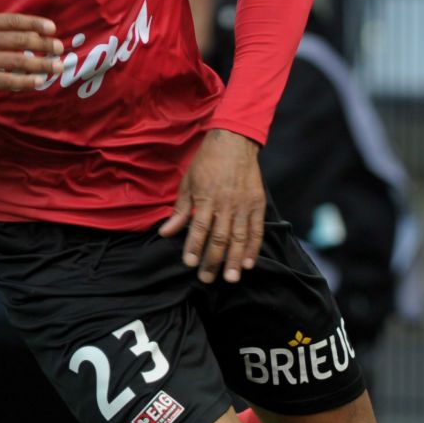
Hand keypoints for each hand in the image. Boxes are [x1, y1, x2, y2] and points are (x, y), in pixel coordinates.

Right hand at [0, 13, 65, 102]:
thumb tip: (31, 35)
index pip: (13, 21)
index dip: (35, 23)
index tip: (52, 29)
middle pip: (19, 39)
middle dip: (43, 44)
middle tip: (59, 48)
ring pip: (17, 60)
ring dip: (41, 64)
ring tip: (57, 66)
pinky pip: (6, 79)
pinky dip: (25, 80)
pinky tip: (39, 81)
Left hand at [158, 128, 264, 283]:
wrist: (233, 143)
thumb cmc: (206, 163)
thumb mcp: (187, 183)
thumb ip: (180, 210)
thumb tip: (166, 232)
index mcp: (206, 199)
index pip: (199, 228)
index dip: (193, 247)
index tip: (189, 263)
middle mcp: (226, 205)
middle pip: (219, 238)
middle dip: (213, 260)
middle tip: (207, 279)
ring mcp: (244, 206)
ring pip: (239, 238)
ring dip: (234, 260)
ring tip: (230, 278)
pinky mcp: (257, 205)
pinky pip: (256, 230)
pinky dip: (253, 248)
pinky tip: (248, 263)